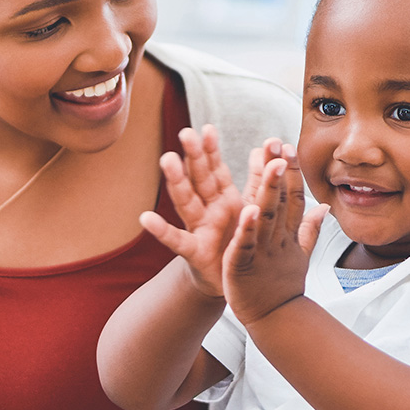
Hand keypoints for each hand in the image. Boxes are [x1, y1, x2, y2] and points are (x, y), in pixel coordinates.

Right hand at [142, 128, 283, 298]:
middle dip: (194, 156)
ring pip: (186, 201)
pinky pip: (177, 240)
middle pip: (199, 179)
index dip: (212, 150)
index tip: (207, 129)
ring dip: (177, 181)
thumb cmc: (240, 239)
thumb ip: (258, 179)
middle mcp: (209, 209)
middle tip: (186, 133)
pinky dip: (162, 230)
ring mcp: (199, 229)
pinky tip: (146, 218)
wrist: (235, 280)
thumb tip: (264, 147)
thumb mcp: (252, 207)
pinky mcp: (194, 252)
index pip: (216, 169)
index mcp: (224, 198)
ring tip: (167, 159)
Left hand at [223, 148, 329, 324]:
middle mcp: (278, 240)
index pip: (293, 198)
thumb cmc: (283, 286)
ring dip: (268, 191)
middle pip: (282, 202)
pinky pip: (245, 244)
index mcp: (288, 235)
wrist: (275, 319)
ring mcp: (262, 252)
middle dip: (281, 173)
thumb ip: (310, 229)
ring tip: (271, 165)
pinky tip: (247, 209)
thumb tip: (325, 208)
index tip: (289, 147)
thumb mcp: (301, 253)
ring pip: (267, 217)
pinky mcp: (243, 265)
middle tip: (280, 145)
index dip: (292, 173)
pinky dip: (247, 228)